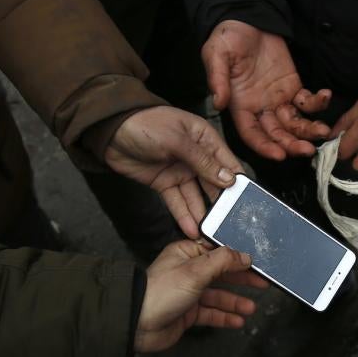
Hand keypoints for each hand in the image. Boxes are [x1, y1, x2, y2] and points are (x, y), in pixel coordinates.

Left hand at [105, 106, 243, 238]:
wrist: (110, 131)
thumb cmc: (145, 124)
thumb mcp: (177, 140)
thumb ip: (202, 161)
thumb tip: (228, 179)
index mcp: (204, 138)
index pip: (227, 162)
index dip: (237, 181)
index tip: (247, 201)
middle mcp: (196, 156)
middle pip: (214, 182)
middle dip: (222, 202)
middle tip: (231, 223)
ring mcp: (180, 171)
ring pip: (196, 196)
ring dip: (203, 213)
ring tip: (211, 232)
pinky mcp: (165, 183)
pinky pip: (178, 201)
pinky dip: (184, 215)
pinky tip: (192, 228)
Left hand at [135, 241, 268, 352]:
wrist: (137, 324)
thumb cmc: (158, 293)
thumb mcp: (195, 270)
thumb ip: (223, 261)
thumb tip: (244, 255)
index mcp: (186, 254)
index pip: (218, 252)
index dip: (238, 257)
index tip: (256, 262)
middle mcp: (188, 272)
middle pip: (222, 274)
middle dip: (242, 280)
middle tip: (262, 284)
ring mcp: (188, 293)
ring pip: (218, 296)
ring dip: (235, 302)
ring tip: (251, 308)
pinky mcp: (188, 313)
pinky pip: (211, 313)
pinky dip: (225, 317)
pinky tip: (237, 321)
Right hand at [203, 20, 331, 159]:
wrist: (246, 19)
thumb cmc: (227, 38)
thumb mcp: (216, 55)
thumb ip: (217, 79)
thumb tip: (218, 102)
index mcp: (240, 106)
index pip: (252, 134)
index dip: (265, 147)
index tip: (279, 155)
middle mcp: (260, 109)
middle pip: (277, 134)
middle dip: (292, 144)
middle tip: (308, 150)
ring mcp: (278, 100)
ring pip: (295, 123)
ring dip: (308, 130)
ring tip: (322, 131)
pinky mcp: (292, 87)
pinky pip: (307, 101)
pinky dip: (317, 103)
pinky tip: (325, 97)